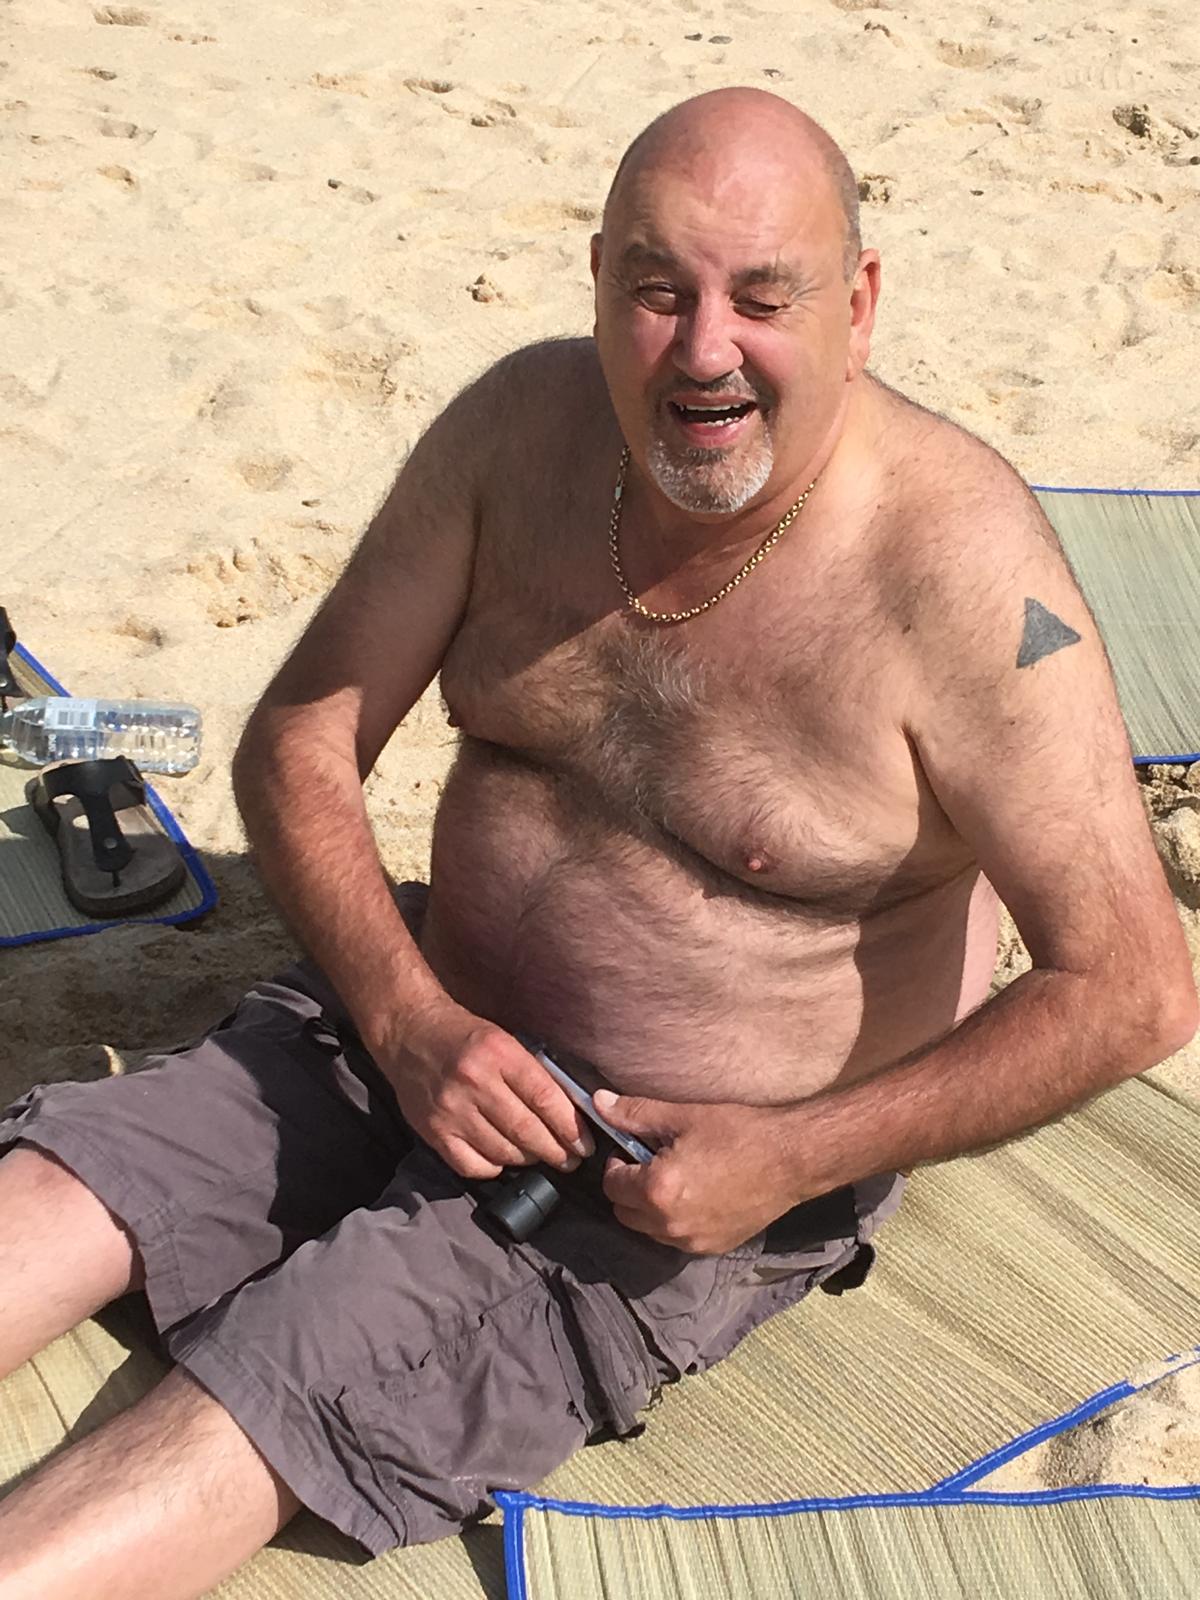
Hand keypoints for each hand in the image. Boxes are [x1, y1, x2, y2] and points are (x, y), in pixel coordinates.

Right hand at [379, 999, 594, 1180]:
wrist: (409, 1034)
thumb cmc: (464, 1036)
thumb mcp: (504, 1040)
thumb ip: (533, 1073)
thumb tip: (570, 1112)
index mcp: (498, 1053)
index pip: (544, 1097)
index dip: (569, 1126)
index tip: (584, 1143)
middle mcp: (474, 1082)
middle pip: (526, 1130)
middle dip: (556, 1151)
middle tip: (570, 1160)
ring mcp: (451, 1110)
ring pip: (503, 1152)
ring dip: (528, 1159)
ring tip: (538, 1156)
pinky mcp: (433, 1132)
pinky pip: (473, 1166)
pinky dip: (494, 1167)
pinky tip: (502, 1158)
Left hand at [595, 1090, 792, 1254]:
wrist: (791, 1159)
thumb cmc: (738, 1132)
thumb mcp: (683, 1116)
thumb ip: (635, 1113)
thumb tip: (598, 1102)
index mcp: (657, 1191)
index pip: (611, 1185)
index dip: (617, 1164)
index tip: (632, 1149)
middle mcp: (670, 1225)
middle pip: (624, 1213)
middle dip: (628, 1189)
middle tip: (649, 1163)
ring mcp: (693, 1242)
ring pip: (648, 1230)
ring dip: (649, 1208)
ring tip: (674, 1178)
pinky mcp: (714, 1247)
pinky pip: (677, 1239)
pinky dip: (674, 1221)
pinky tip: (696, 1194)